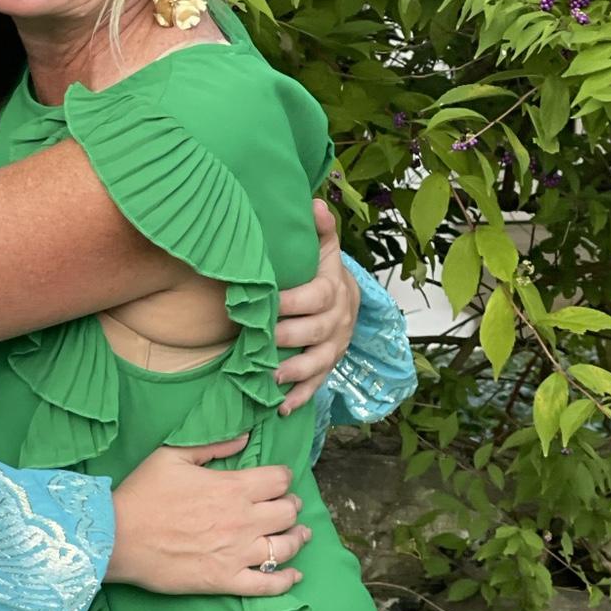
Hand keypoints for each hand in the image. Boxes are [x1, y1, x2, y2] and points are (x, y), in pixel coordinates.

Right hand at [105, 434, 308, 595]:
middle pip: (288, 512)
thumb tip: (245, 437)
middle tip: (285, 508)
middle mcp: (242, 520)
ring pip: (286, 546)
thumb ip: (212, 445)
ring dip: (297, 538)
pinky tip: (294, 573)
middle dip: (290, 506)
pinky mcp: (226, 580)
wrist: (116, 537)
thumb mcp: (171, 456)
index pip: (279, 479)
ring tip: (298, 536)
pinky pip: (269, 583)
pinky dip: (287, 579)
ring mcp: (236, 552)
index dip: (282, 478)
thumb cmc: (141, 494)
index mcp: (232, 487)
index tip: (276, 482)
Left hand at [273, 200, 359, 415]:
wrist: (347, 298)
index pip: (317, 296)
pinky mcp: (327, 367)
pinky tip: (281, 408)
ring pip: (320, 362)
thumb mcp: (323, 249)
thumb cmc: (323, 271)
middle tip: (264, 343)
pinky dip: (301, 397)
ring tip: (274, 378)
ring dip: (297, 372)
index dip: (293, 301)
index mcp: (334, 290)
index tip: (267, 303)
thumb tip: (313, 203)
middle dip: (291, 338)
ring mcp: (334, 347)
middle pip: (317, 331)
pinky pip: (318, 385)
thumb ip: (319, 230)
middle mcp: (338, 321)